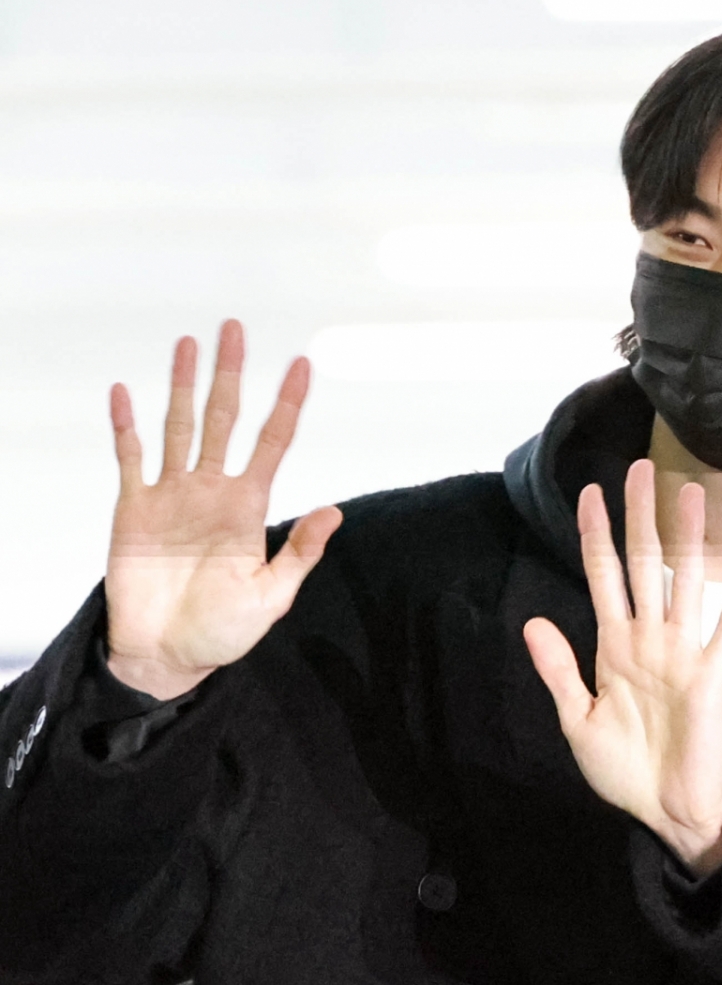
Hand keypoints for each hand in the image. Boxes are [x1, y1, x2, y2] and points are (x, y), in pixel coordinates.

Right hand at [104, 319, 343, 699]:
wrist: (167, 656)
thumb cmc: (222, 632)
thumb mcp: (270, 597)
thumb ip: (299, 554)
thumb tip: (334, 512)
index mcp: (248, 508)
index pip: (272, 443)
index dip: (287, 404)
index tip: (302, 364)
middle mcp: (211, 492)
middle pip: (223, 419)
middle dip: (230, 375)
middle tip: (234, 328)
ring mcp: (172, 496)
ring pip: (179, 426)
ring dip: (182, 385)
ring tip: (188, 344)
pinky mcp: (135, 509)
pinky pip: (130, 458)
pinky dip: (126, 425)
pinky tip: (125, 391)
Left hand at [523, 458, 721, 873]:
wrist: (665, 810)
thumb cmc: (624, 771)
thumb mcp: (577, 721)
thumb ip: (559, 671)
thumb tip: (533, 622)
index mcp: (613, 647)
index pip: (604, 576)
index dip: (596, 535)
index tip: (588, 492)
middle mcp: (648, 641)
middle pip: (645, 565)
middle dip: (641, 518)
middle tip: (641, 468)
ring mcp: (681, 656)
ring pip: (683, 585)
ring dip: (688, 540)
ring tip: (692, 494)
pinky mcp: (710, 680)